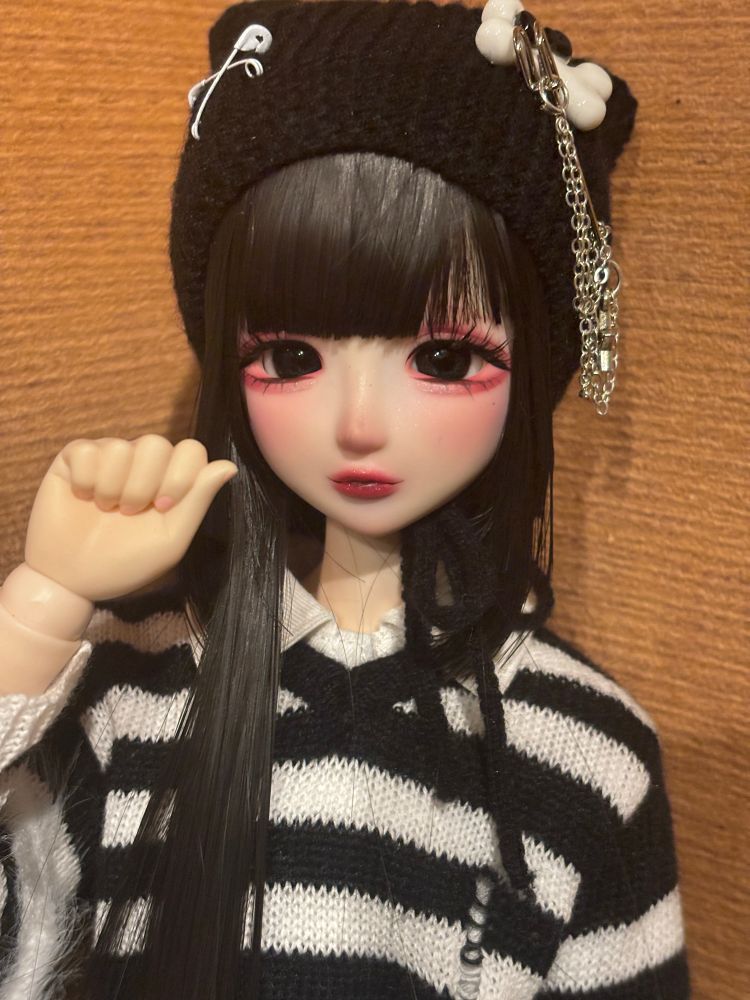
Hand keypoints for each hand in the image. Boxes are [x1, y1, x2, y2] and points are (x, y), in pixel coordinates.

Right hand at [24, 435, 236, 601]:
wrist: (73, 579)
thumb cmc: (126, 562)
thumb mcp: (171, 539)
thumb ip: (198, 500)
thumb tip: (229, 465)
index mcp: (171, 479)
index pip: (191, 450)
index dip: (180, 476)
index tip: (163, 507)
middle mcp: (142, 462)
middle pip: (156, 443)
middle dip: (143, 484)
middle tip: (130, 513)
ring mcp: (109, 457)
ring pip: (119, 446)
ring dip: (112, 486)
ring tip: (106, 509)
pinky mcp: (75, 458)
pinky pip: (85, 450)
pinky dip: (85, 479)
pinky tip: (83, 497)